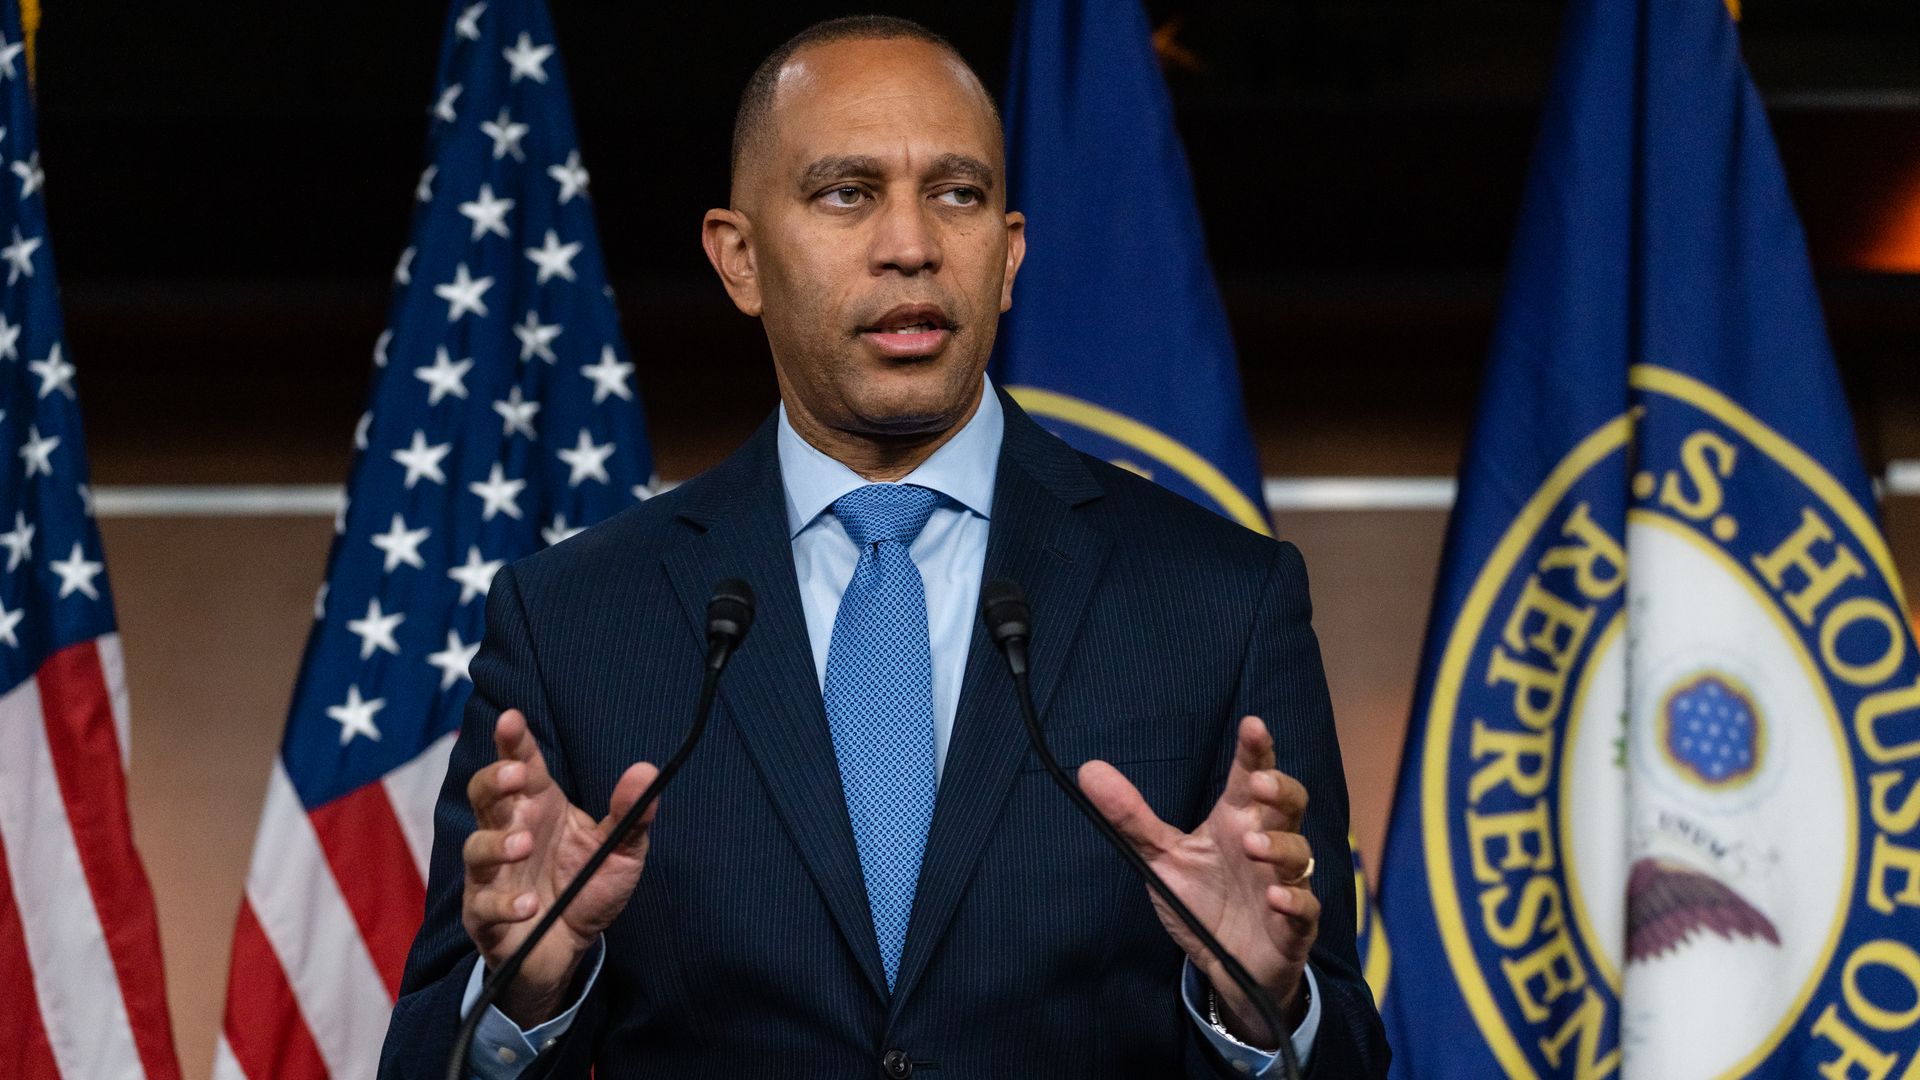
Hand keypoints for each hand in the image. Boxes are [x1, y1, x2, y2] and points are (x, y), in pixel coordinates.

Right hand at [462, 708, 658, 1025]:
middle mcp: (510, 833)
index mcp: (539, 808)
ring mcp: (492, 874)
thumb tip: (646, 771)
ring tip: (525, 845)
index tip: (511, 719)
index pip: (521, 765)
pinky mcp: (485, 915)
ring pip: (476, 846)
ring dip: (496, 843)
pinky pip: (484, 905)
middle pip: (484, 795)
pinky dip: (505, 904)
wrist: (568, 952)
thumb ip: (631, 814)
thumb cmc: (587, 890)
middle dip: (494, 780)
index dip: (513, 741)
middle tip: (516, 777)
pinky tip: (529, 905)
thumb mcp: (622, 852)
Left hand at [1080, 715, 1316, 1047]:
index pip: (1251, 776)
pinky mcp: (1293, 925)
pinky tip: (1275, 898)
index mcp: (1236, 822)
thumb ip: (1131, 817)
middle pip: (1290, 804)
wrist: (1224, 963)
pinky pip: (1306, 909)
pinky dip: (1295, 901)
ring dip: (1280, 847)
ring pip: (1300, 853)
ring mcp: (1284, 883)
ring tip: (1252, 848)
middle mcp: (1266, 845)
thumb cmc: (1201, 899)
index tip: (1252, 725)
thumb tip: (1088, 769)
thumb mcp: (1162, 857)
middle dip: (1280, 789)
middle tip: (1257, 785)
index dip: (1256, 750)